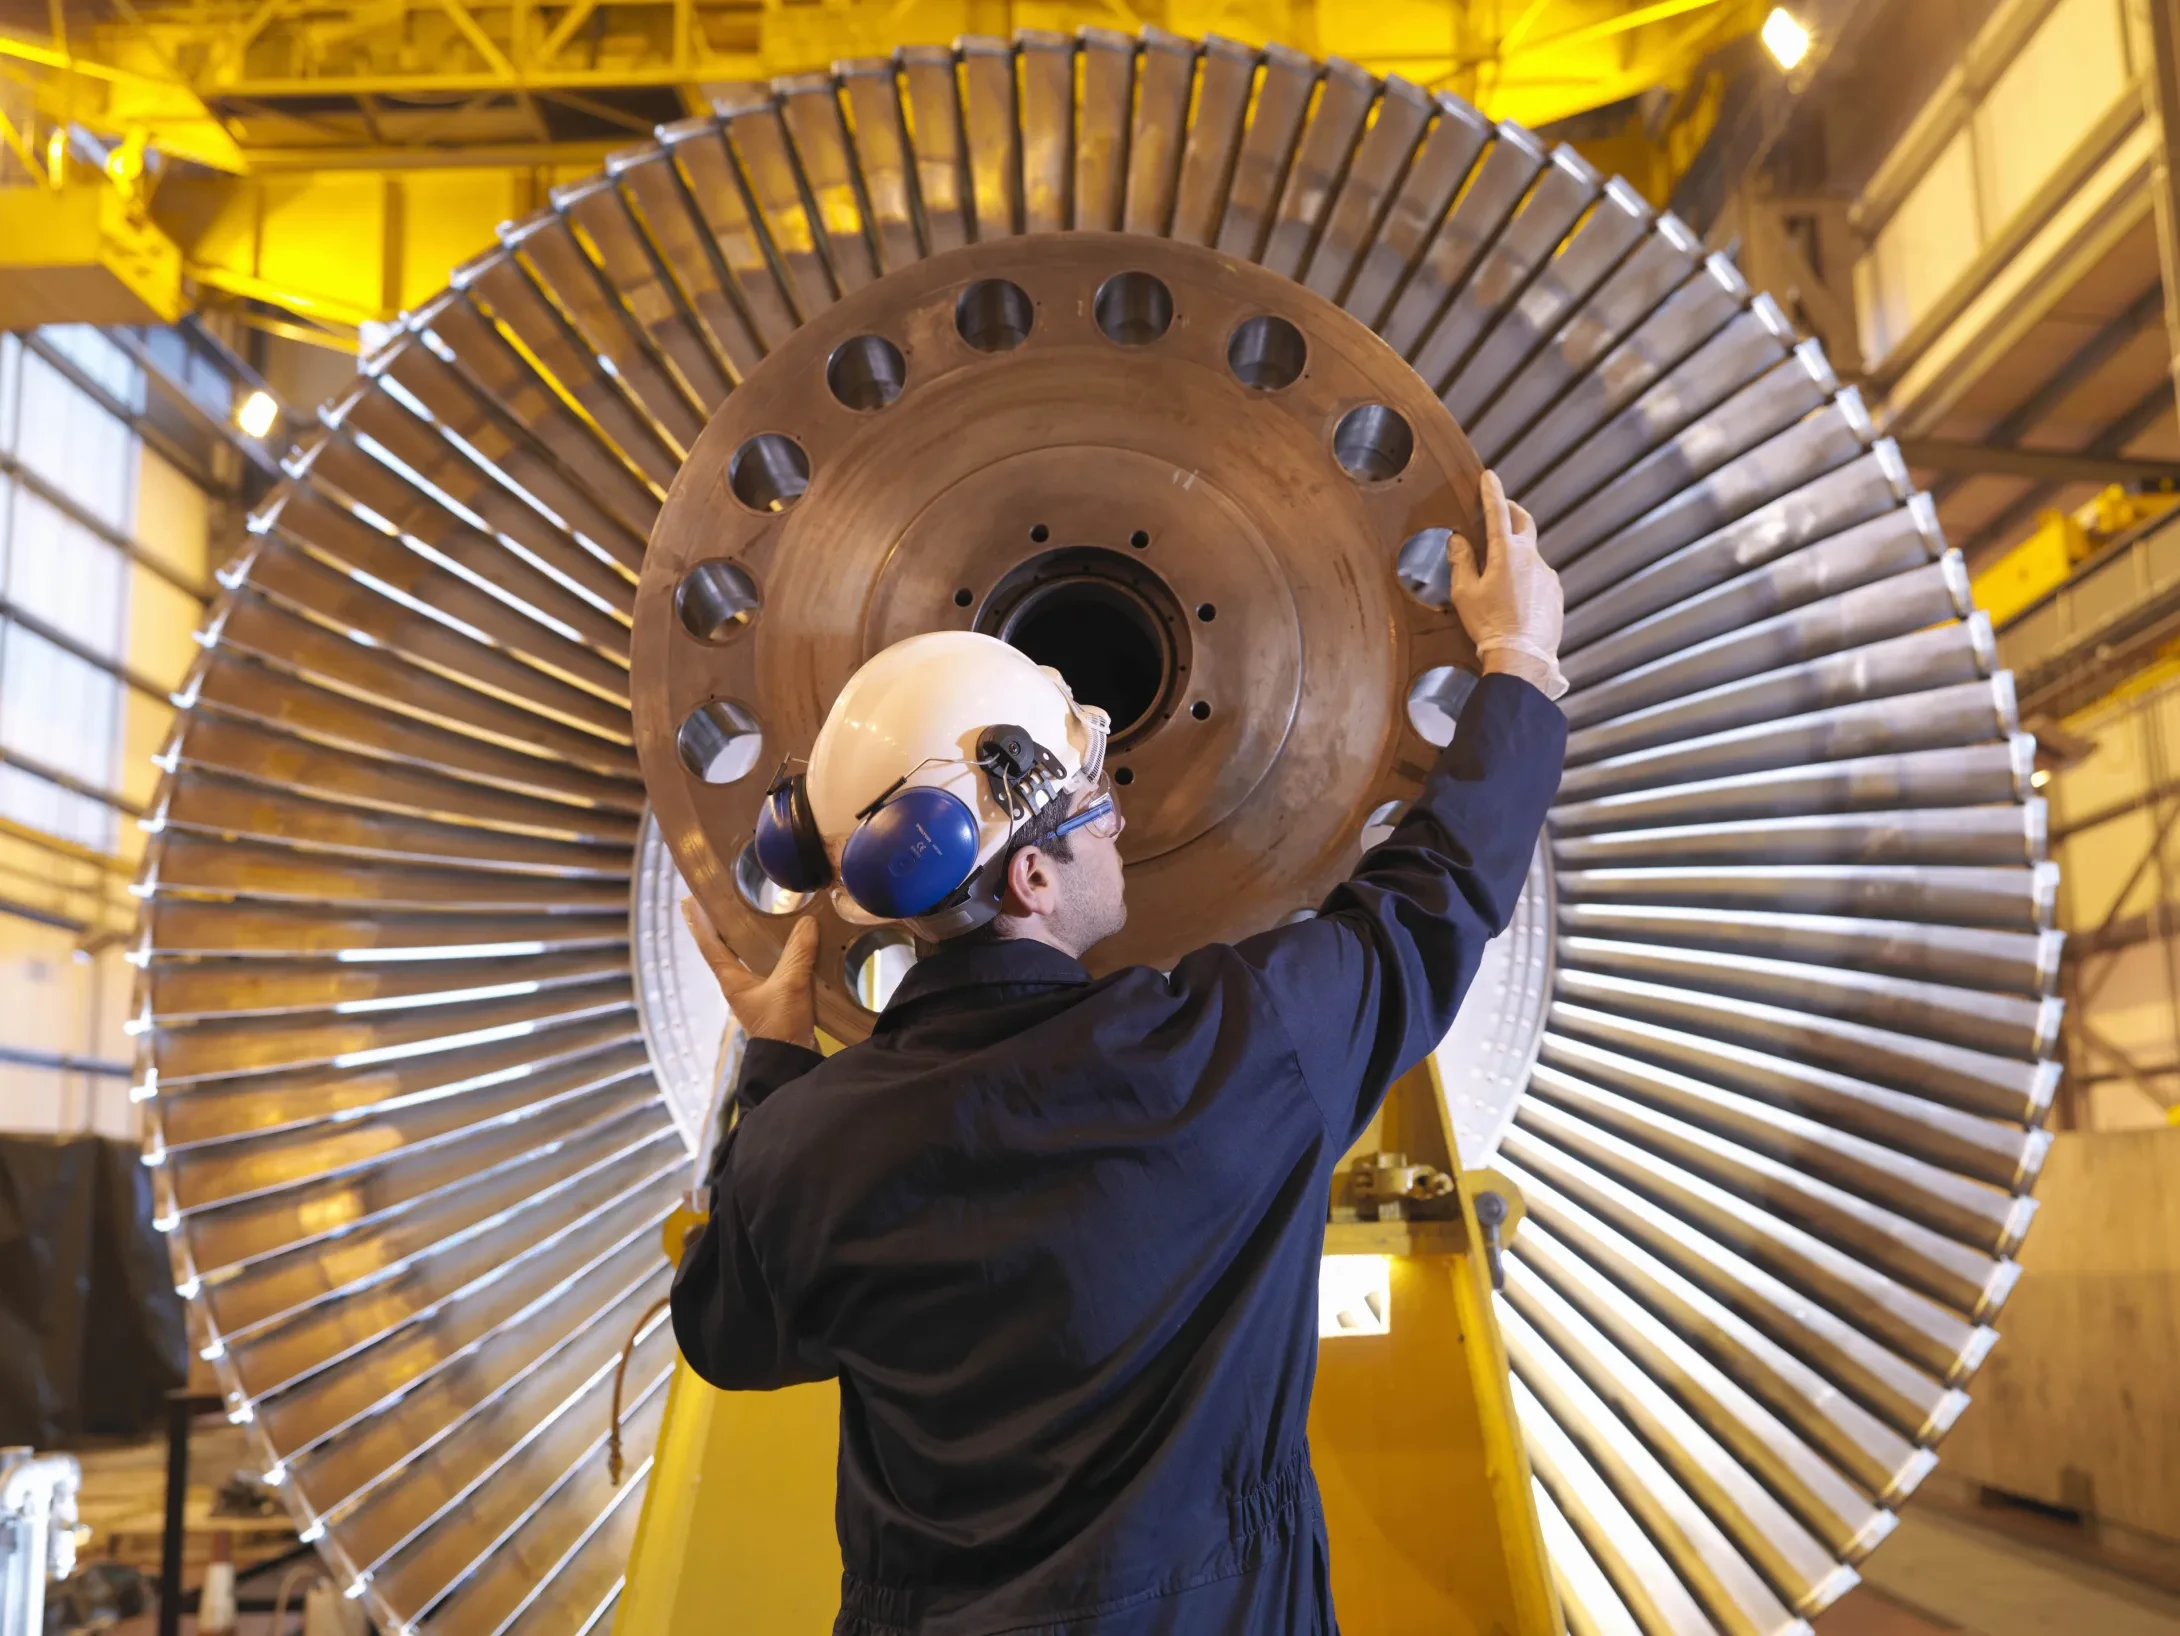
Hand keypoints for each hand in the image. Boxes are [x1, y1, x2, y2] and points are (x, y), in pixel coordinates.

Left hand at [683, 898, 819, 1047]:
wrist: (791, 1060)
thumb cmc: (780, 1024)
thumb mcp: (789, 985)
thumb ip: (798, 952)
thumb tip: (807, 921)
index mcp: (731, 979)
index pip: (709, 945)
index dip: (698, 922)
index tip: (687, 901)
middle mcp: (738, 983)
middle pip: (726, 947)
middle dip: (723, 924)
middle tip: (723, 899)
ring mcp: (755, 991)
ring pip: (748, 956)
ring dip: (748, 936)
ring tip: (754, 913)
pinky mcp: (774, 997)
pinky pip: (769, 966)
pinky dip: (773, 950)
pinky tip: (786, 942)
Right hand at [1447, 469, 1566, 700]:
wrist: (1521, 657)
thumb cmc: (1490, 625)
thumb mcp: (1465, 593)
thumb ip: (1461, 561)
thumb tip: (1459, 540)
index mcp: (1506, 553)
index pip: (1497, 512)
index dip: (1492, 492)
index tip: (1489, 477)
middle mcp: (1531, 558)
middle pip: (1524, 522)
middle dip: (1512, 511)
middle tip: (1501, 509)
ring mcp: (1547, 575)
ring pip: (1530, 555)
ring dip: (1516, 555)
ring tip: (1499, 577)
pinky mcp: (1555, 593)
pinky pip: (1539, 577)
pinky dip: (1526, 578)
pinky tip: (1514, 599)